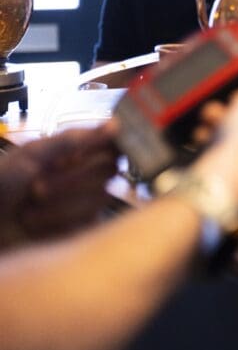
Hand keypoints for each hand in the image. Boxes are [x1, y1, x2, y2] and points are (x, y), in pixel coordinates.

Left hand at [0, 125, 118, 244]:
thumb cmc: (4, 182)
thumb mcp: (33, 154)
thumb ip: (74, 139)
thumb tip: (115, 124)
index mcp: (80, 150)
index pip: (113, 142)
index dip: (98, 149)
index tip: (74, 156)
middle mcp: (90, 173)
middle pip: (109, 169)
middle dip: (70, 179)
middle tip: (37, 186)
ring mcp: (90, 200)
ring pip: (99, 196)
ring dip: (58, 202)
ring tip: (31, 206)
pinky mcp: (86, 226)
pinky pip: (90, 219)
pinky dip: (58, 220)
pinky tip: (38, 222)